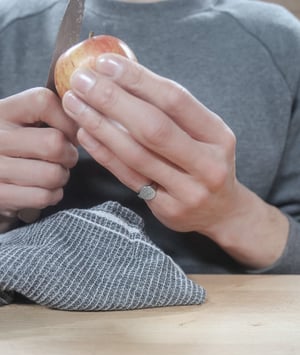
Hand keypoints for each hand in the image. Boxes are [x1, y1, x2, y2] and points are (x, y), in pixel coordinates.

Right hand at [0, 88, 77, 216]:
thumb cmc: (17, 147)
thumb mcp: (22, 122)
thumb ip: (50, 113)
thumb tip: (85, 122)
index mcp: (3, 111)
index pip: (43, 102)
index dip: (68, 121)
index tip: (71, 134)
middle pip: (54, 143)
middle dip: (70, 155)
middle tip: (66, 158)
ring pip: (52, 174)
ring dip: (62, 177)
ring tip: (54, 173)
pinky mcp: (0, 195)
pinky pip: (44, 196)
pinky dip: (53, 195)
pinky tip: (45, 188)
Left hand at [62, 55, 288, 268]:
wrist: (222, 211)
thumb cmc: (208, 163)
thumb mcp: (206, 134)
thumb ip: (174, 112)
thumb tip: (125, 78)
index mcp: (218, 136)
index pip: (175, 100)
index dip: (138, 80)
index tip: (106, 63)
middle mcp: (207, 164)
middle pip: (153, 127)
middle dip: (112, 100)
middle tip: (81, 80)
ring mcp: (187, 190)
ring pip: (136, 154)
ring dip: (100, 126)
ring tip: (74, 104)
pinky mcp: (167, 209)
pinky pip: (128, 177)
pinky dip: (104, 153)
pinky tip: (85, 134)